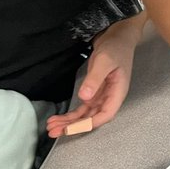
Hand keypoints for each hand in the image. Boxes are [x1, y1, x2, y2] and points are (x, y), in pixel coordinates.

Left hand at [46, 15, 142, 137]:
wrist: (117, 36)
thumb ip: (95, 79)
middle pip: (92, 117)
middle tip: (54, 132)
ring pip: (86, 114)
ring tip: (51, 127)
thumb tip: (84, 98)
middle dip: (74, 126)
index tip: (70, 129)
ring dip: (70, 122)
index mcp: (118, 92)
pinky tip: (58, 117)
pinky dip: (71, 114)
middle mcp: (110, 97)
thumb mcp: (105, 61)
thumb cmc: (115, 47)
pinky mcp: (94, 90)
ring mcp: (102, 95)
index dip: (88, 124)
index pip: (105, 115)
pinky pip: (83, 107)